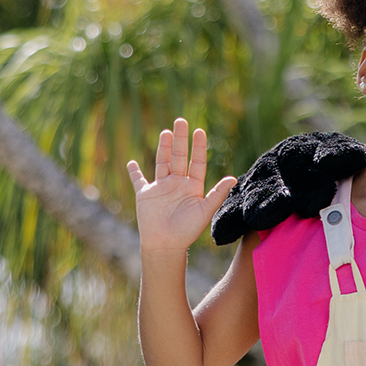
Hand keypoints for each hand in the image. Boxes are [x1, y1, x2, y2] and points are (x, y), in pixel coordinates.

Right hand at [128, 119, 237, 255]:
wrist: (166, 245)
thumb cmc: (188, 231)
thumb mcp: (205, 211)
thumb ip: (218, 194)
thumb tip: (234, 178)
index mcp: (193, 186)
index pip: (197, 162)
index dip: (198, 147)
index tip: (199, 131)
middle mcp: (178, 184)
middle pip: (179, 156)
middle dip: (180, 139)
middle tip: (181, 121)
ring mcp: (161, 188)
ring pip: (162, 162)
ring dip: (163, 147)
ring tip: (167, 132)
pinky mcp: (145, 195)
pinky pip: (138, 180)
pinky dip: (134, 172)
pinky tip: (131, 162)